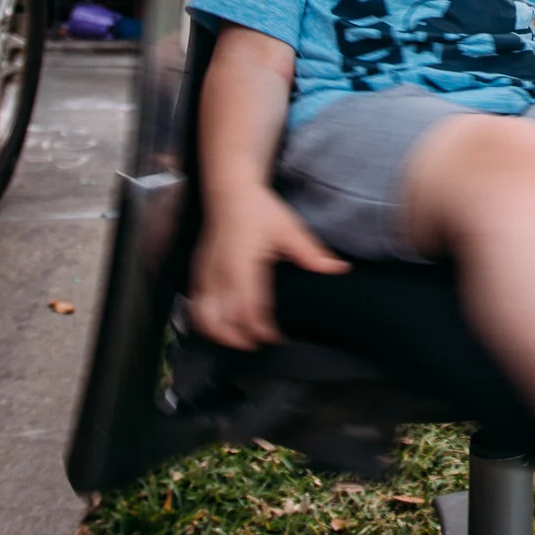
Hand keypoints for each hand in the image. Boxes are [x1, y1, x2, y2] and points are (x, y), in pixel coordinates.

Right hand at [189, 186, 348, 348]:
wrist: (230, 192)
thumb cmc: (259, 210)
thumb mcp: (289, 229)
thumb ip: (312, 253)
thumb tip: (339, 269)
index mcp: (242, 265)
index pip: (248, 309)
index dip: (261, 330)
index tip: (276, 337)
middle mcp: (220, 273)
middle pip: (224, 320)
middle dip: (241, 338)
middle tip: (260, 343)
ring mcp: (205, 273)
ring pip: (204, 316)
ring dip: (220, 334)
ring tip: (239, 340)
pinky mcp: (197, 271)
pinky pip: (195, 304)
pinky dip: (205, 321)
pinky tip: (220, 325)